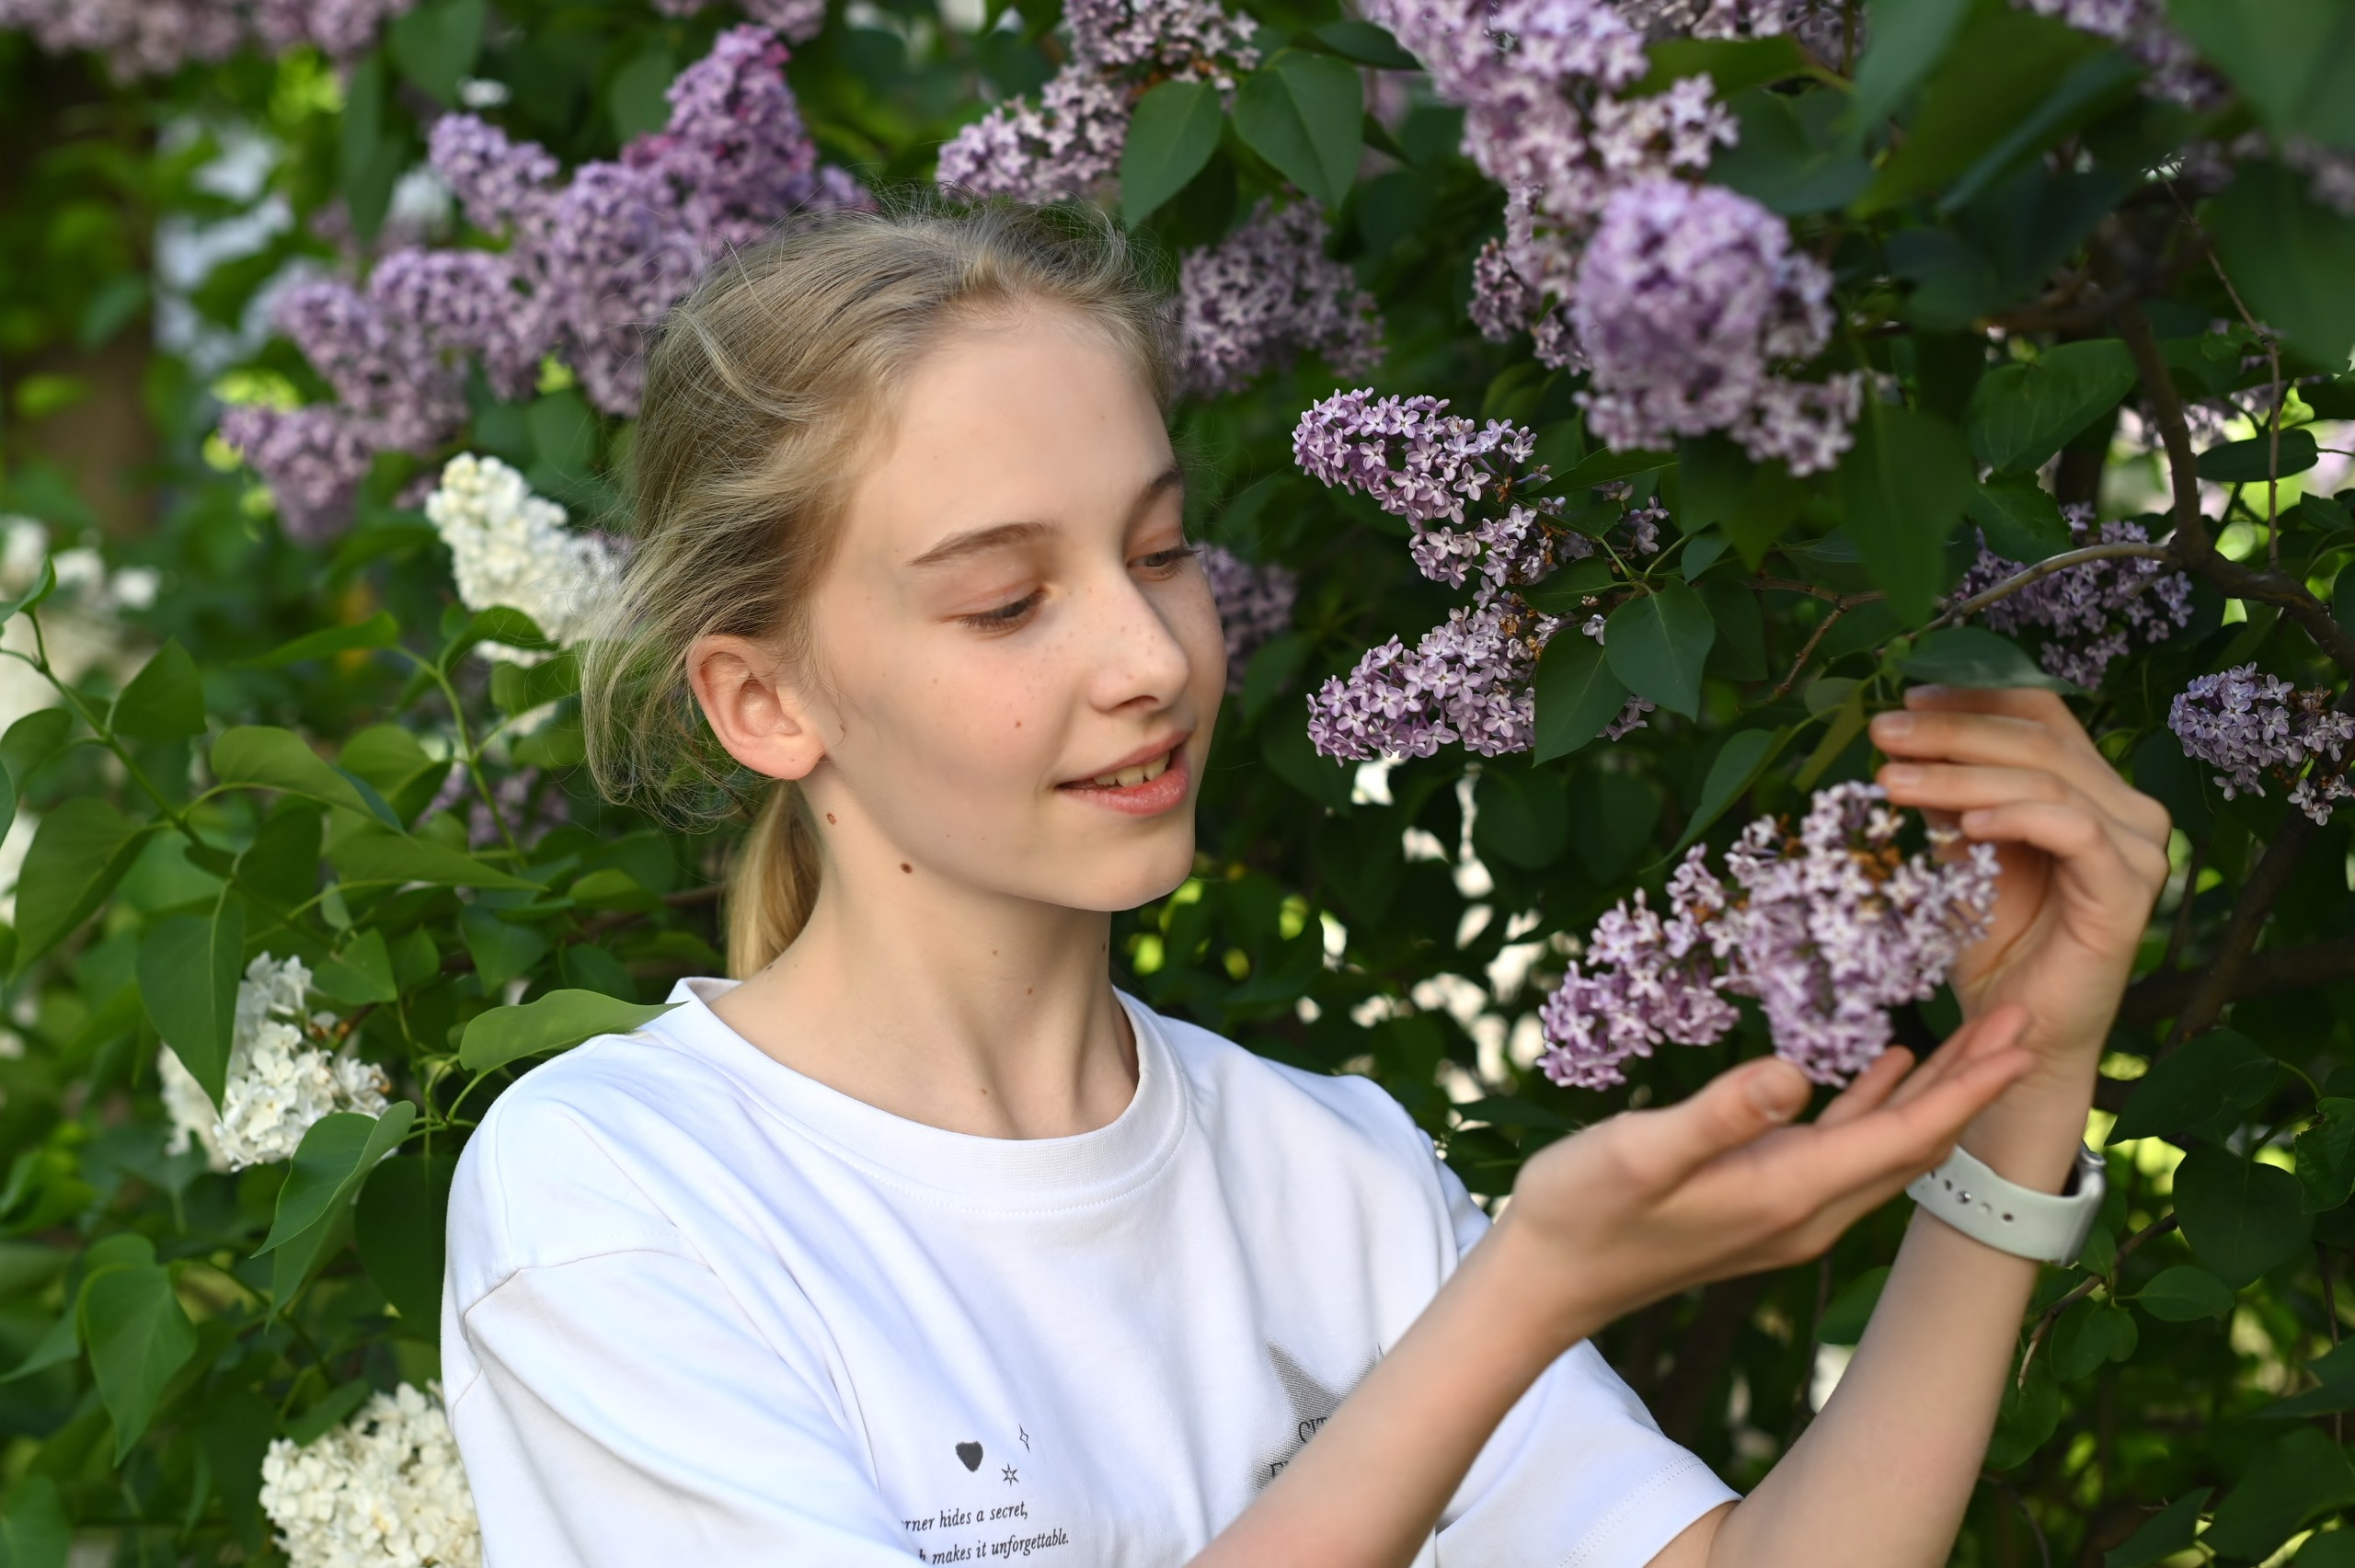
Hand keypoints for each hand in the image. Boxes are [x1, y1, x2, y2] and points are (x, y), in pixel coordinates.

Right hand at [1494, 1010, 2033, 1347]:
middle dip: (1974, 1083)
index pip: (1903, 1137)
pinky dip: (1880, 1104)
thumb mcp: (1640, 1151)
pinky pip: (1848, 1151)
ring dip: (1936, 1092)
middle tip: (2025, 1019)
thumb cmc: (1581, 1212)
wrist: (1546, 1282)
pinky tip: (1886, 1065)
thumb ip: (1719, 1113)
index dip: (1967, 1087)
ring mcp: (1788, 1212)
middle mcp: (1806, 1211)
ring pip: (1887, 1146)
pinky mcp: (1764, 1203)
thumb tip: (1796, 1071)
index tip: (2023, 1039)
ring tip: (1980, 1035)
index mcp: (1788, 1193)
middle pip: (1915, 1142)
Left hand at [1869, 686, 2170, 1078]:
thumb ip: (1948, 800)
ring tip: (1891, 780)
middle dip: (1951, 732)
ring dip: (1959, 775)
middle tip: (1882, 731)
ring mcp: (2135, 850)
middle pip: (2038, 740)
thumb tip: (1902, 741)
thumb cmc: (1991, 945)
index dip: (1975, 701)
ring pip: (2047, 780)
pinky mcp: (2128, 892)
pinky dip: (2015, 816)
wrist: (2014, 1031)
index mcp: (2091, 790)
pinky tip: (1961, 826)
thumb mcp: (1959, 855)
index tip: (1906, 700)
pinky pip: (2073, 831)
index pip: (2041, 716)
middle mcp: (2126, 810)